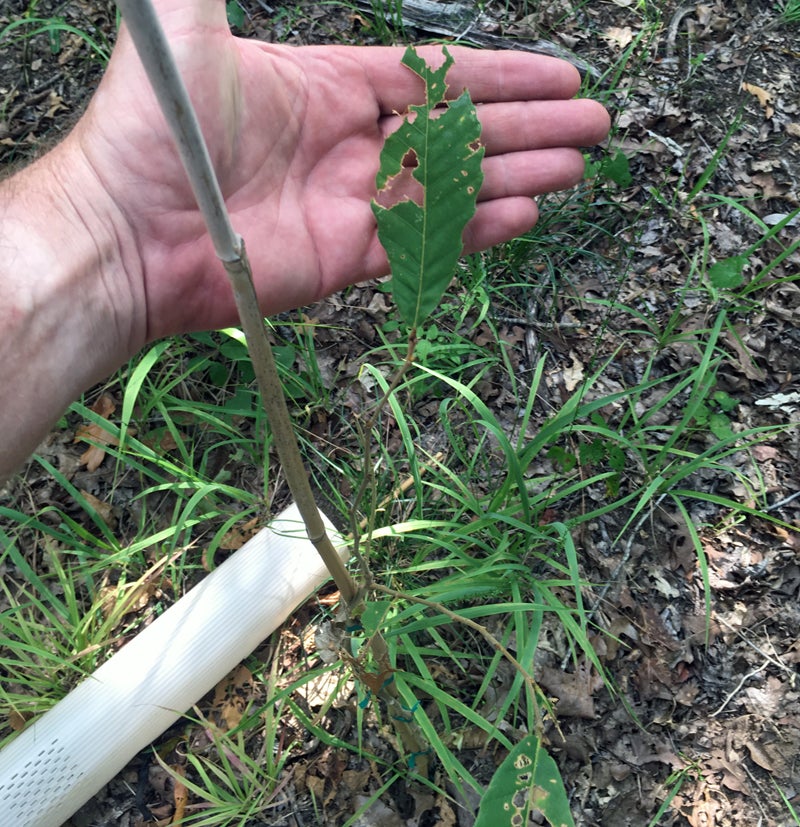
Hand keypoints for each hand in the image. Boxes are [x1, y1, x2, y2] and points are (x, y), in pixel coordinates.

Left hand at [75, 0, 609, 344]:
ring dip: (516, 176)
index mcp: (329, 86)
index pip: (435, 76)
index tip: (557, 74)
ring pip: (454, 186)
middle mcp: (351, 144)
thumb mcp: (185, 26)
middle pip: (459, 132)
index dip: (500, 74)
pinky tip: (522, 216)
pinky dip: (475, 230)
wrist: (132, 232)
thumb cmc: (154, 127)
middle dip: (528, 126)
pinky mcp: (351, 257)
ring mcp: (354, 203)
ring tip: (574, 167)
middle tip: (592, 125)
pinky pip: (427, 242)